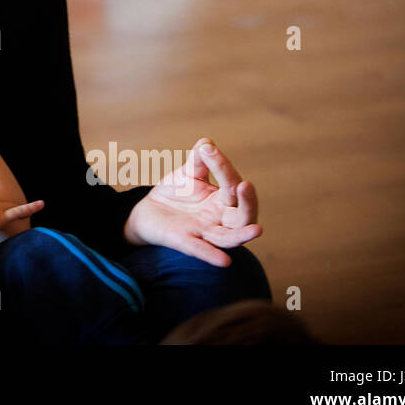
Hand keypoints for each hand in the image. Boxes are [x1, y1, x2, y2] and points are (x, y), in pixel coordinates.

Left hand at [123, 138, 262, 265]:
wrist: (147, 211)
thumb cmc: (176, 193)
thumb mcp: (188, 174)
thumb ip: (199, 160)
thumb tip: (207, 143)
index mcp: (223, 200)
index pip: (232, 185)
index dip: (222, 167)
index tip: (208, 149)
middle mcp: (219, 219)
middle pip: (243, 216)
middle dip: (248, 203)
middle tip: (245, 185)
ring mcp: (203, 232)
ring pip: (229, 238)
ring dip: (243, 235)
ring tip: (257, 230)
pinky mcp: (184, 241)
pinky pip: (201, 250)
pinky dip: (211, 255)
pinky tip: (224, 261)